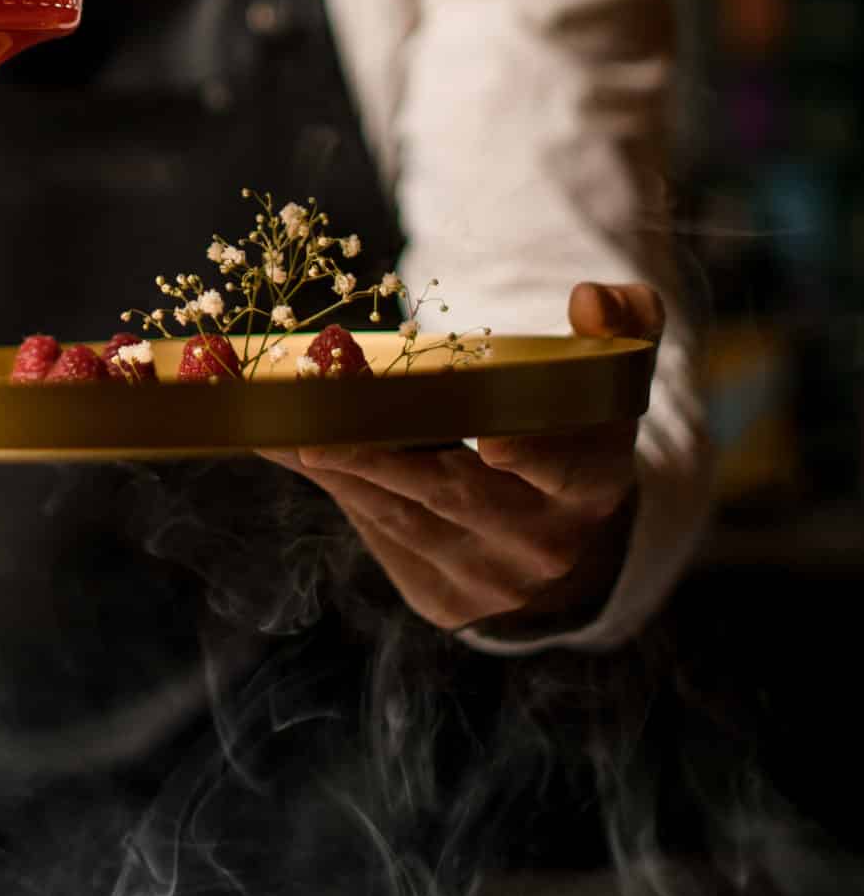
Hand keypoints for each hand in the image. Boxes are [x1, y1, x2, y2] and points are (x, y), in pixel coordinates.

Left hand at [258, 282, 663, 634]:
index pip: (565, 469)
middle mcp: (543, 543)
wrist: (563, 542)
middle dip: (379, 451)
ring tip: (274, 415)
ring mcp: (489, 581)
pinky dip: (334, 486)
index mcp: (592, 486)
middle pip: (452, 492)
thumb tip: (591, 296)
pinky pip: (377, 534)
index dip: (532, 456)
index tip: (493, 440)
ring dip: (333, 462)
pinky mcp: (440, 599)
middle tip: (315, 407)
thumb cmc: (572, 431)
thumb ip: (620, 325)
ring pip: (400, 513)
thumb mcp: (606, 382)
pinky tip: (290, 446)